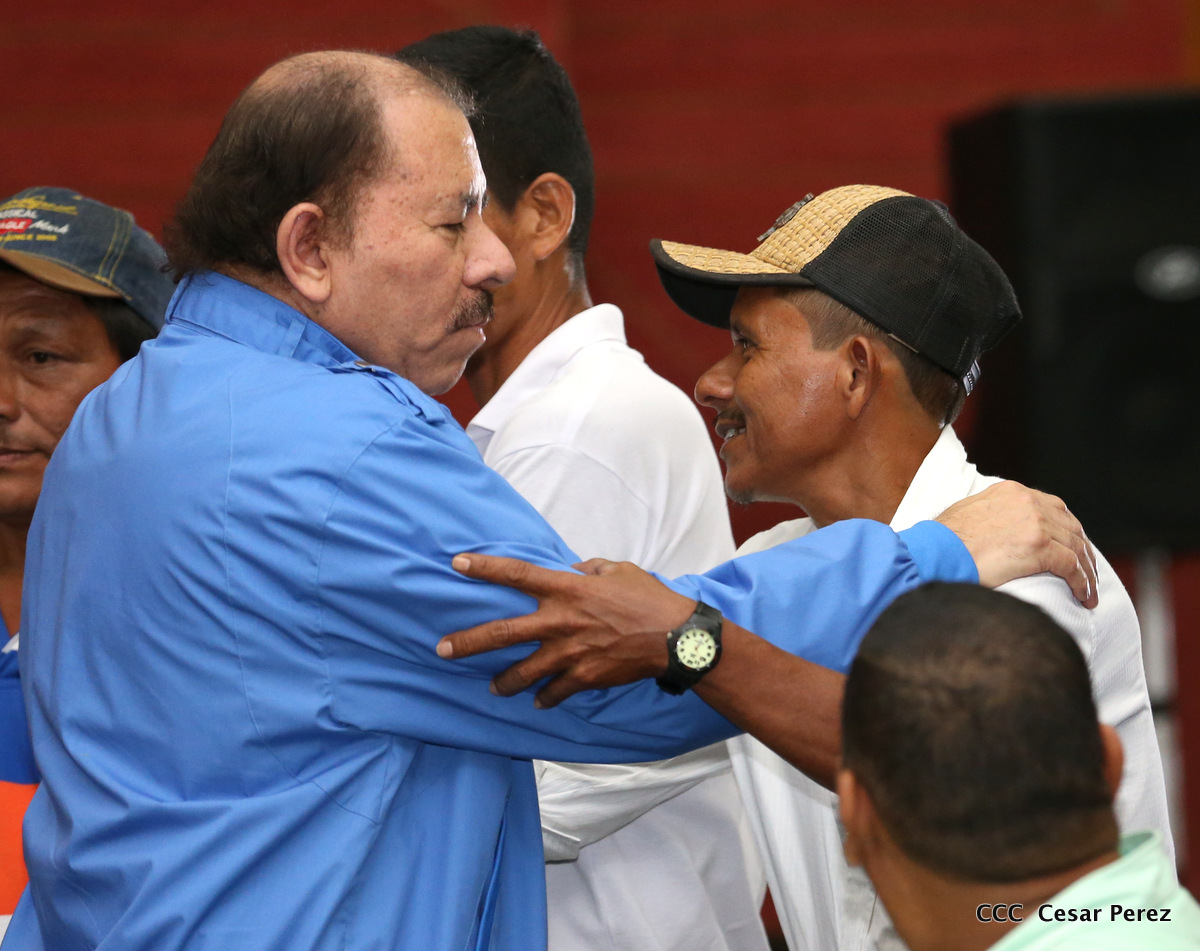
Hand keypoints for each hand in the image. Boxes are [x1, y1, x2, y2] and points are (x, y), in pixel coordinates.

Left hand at [439, 554, 695, 706]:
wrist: (674, 638)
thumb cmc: (649, 598)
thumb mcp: (618, 570)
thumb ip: (589, 569)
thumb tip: (573, 570)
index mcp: (567, 589)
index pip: (517, 574)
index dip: (485, 568)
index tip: (457, 563)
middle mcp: (560, 621)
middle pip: (502, 632)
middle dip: (468, 642)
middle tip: (442, 649)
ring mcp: (569, 652)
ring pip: (522, 672)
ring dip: (504, 681)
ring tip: (494, 687)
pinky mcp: (583, 677)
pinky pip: (554, 692)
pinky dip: (546, 697)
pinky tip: (540, 701)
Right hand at [938, 480, 1097, 607]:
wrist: (935, 553)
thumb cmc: (942, 542)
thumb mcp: (969, 514)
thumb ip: (993, 515)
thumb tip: (1002, 533)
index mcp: (1011, 491)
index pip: (1054, 507)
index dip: (1068, 531)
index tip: (1072, 548)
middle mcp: (1028, 501)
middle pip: (1071, 526)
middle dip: (1083, 551)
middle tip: (1088, 573)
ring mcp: (1036, 522)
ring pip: (1077, 547)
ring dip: (1087, 571)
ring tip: (1088, 592)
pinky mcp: (1039, 546)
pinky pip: (1072, 566)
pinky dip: (1082, 582)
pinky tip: (1083, 596)